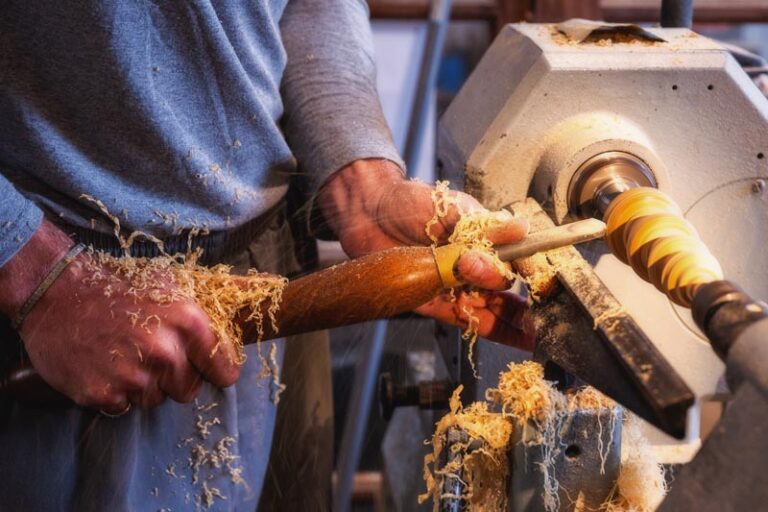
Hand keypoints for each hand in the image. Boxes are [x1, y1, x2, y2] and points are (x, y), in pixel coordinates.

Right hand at [0, 220, 238, 411]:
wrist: (57, 292)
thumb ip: (207, 308)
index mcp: (188, 322)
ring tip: (123, 356)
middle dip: (175, 379)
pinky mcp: (103, 393)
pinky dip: (115, 393)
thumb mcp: (171, 285)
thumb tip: (253, 303)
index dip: (217, 371)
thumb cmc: (118, 286)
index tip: (212, 372)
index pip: (223, 369)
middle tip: (152, 357)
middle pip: (188, 390)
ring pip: (155, 400)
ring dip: (143, 386)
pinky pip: (123, 407)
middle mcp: (164, 351)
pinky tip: (105, 366)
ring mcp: (133, 375)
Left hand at [316, 159, 533, 349]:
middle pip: (507, 287)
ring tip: (539, 333)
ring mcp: (457, 285)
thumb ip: (485, 226)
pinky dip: (495, 330)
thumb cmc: (411, 203)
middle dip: (523, 299)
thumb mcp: (453, 208)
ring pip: (494, 308)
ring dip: (517, 321)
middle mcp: (474, 264)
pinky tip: (520, 339)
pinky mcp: (437, 303)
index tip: (545, 280)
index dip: (534, 270)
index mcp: (485, 238)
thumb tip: (521, 230)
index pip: (518, 257)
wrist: (370, 212)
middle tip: (531, 304)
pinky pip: (469, 321)